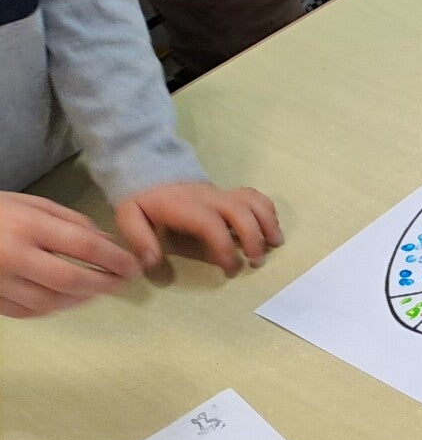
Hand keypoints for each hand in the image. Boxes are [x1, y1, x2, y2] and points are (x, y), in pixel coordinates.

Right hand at [0, 191, 141, 317]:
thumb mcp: (33, 204)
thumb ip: (73, 222)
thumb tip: (110, 244)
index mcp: (28, 225)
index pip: (84, 247)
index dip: (116, 259)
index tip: (133, 266)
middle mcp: (13, 256)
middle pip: (70, 281)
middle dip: (103, 284)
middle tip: (121, 283)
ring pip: (50, 303)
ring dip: (80, 300)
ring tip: (97, 291)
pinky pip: (27, 312)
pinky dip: (52, 308)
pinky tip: (66, 300)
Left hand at [115, 182, 282, 275]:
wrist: (152, 170)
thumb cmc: (144, 201)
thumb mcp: (129, 218)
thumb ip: (140, 240)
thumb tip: (152, 262)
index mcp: (186, 207)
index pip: (212, 225)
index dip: (225, 248)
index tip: (230, 268)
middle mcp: (210, 198)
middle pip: (242, 212)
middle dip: (255, 237)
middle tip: (257, 261)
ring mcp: (223, 193)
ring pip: (254, 202)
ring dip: (269, 222)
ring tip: (275, 244)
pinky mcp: (230, 193)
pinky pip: (256, 197)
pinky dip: (268, 212)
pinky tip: (270, 228)